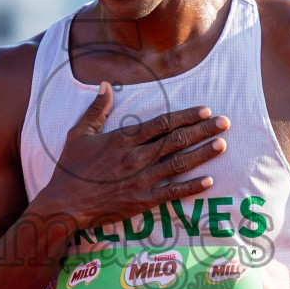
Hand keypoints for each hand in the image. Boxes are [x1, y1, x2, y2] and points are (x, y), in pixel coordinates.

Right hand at [33, 82, 228, 229]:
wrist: (64, 204)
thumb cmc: (70, 168)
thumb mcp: (79, 133)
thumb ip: (97, 109)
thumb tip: (105, 85)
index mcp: (123, 139)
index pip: (162, 123)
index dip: (186, 115)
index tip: (205, 110)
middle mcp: (136, 158)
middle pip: (176, 140)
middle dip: (203, 130)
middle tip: (225, 123)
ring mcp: (140, 180)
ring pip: (179, 164)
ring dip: (203, 154)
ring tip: (223, 145)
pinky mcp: (141, 201)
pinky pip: (171, 193)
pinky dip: (191, 187)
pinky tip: (208, 181)